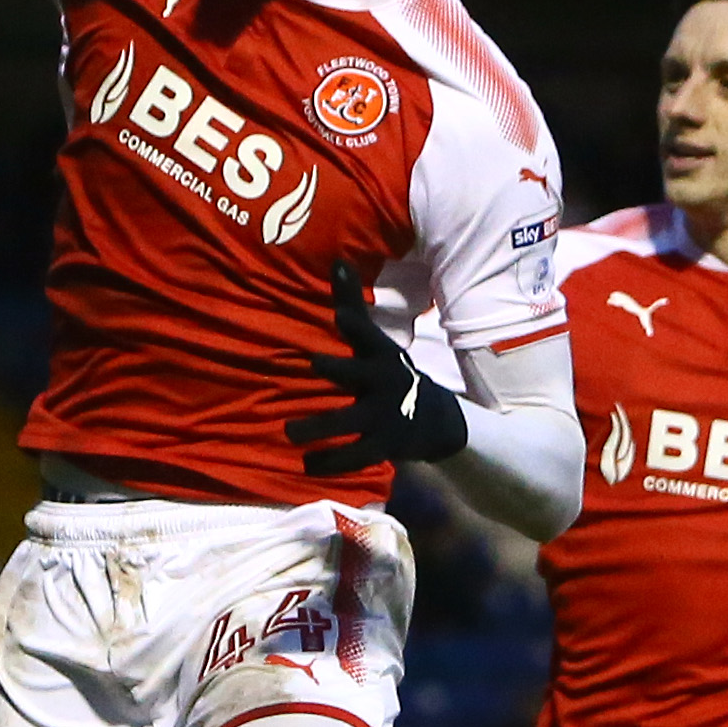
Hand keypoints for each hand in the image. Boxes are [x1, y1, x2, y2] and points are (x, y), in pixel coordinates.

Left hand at [288, 260, 465, 475]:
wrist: (438, 421)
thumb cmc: (392, 374)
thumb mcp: (377, 342)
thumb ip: (353, 305)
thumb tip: (336, 261)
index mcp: (381, 356)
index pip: (370, 336)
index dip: (357, 325)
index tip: (341, 316)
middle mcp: (383, 382)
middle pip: (358, 374)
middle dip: (338, 369)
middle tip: (313, 362)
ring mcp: (384, 416)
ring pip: (349, 421)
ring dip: (320, 427)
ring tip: (289, 431)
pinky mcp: (384, 445)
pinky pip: (354, 456)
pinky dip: (330, 462)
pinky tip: (307, 465)